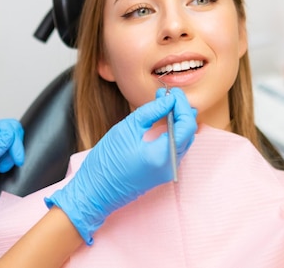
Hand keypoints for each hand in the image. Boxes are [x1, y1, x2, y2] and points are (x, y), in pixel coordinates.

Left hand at [0, 119, 24, 225]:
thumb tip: (10, 134)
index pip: (3, 127)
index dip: (13, 142)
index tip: (17, 159)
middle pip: (10, 128)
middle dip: (13, 147)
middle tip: (5, 165)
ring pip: (13, 135)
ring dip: (12, 153)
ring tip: (2, 167)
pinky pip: (10, 143)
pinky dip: (11, 155)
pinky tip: (3, 165)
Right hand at [46, 87, 196, 243]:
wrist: (95, 191)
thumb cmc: (106, 161)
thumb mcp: (126, 129)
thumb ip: (151, 111)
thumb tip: (168, 99)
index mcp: (162, 155)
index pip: (186, 125)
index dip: (182, 105)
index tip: (173, 93)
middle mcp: (171, 166)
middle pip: (189, 133)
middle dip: (183, 111)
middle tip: (170, 95)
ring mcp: (169, 171)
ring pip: (185, 141)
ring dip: (179, 121)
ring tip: (167, 103)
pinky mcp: (164, 173)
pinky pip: (177, 149)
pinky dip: (174, 132)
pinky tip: (165, 120)